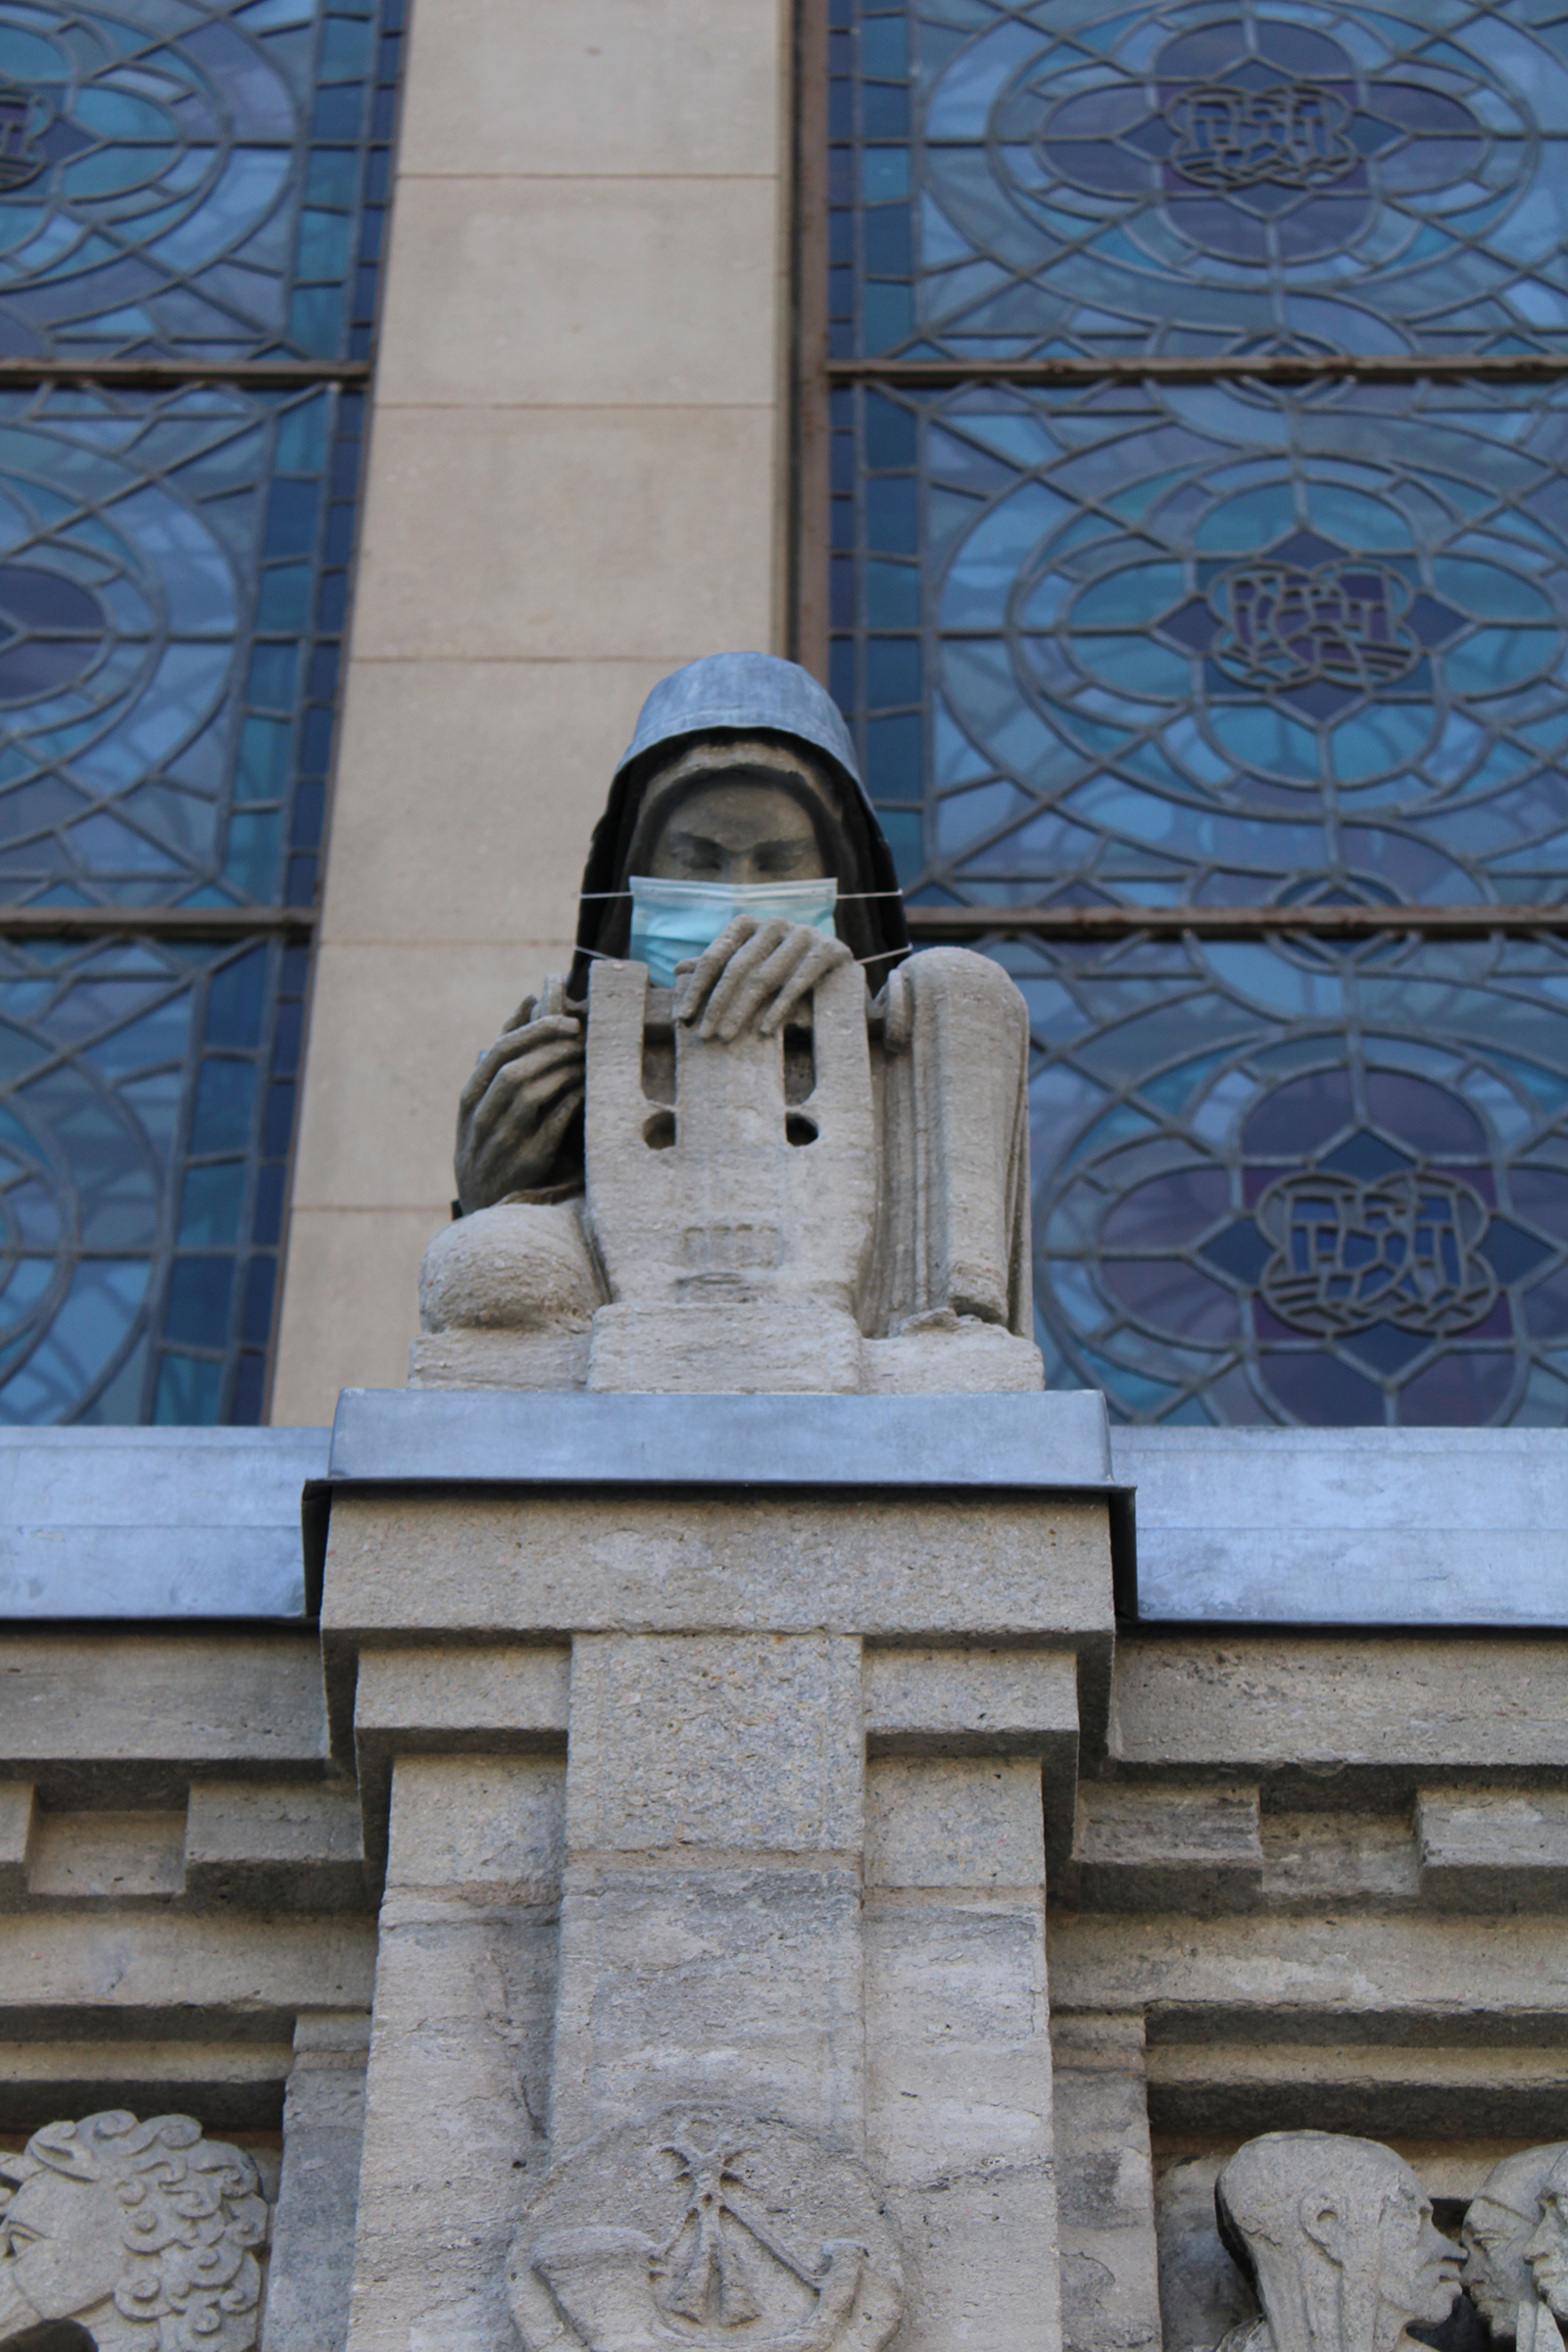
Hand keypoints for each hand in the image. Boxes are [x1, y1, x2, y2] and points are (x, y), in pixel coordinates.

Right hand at [455, 999, 584, 1209]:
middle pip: (515, 1069)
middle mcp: (480, 1118)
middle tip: (584, 1038)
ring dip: (565, 1071)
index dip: (536, 1031)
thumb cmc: (492, 1142)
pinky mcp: (526, 1163)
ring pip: (531, 1093)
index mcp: (470, 1098)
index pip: (500, 1051)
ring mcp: (501, 1142)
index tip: (567, 1021)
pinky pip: (551, 1124)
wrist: (487, 1206)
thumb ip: (505, 1056)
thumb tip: (528, 1001)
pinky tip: (587, 1089)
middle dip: (554, 1048)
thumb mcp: (485, 1102)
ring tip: (588, 1060)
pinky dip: (571, 1101)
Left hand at [675, 915, 854, 1040]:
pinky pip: (799, 981)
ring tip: (727, 1037)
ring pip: (765, 975)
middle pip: (737, 967)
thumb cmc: (783, 971)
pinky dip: (780, 1008)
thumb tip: (678, 970)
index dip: (697, 987)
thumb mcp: (749, 969)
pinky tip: (764, 1030)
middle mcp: (774, 923)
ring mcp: (803, 934)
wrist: (837, 972)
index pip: (716, 956)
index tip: (683, 1016)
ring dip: (743, 1010)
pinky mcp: (829, 950)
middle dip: (718, 1004)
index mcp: (749, 924)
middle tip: (704, 1035)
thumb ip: (719, 968)